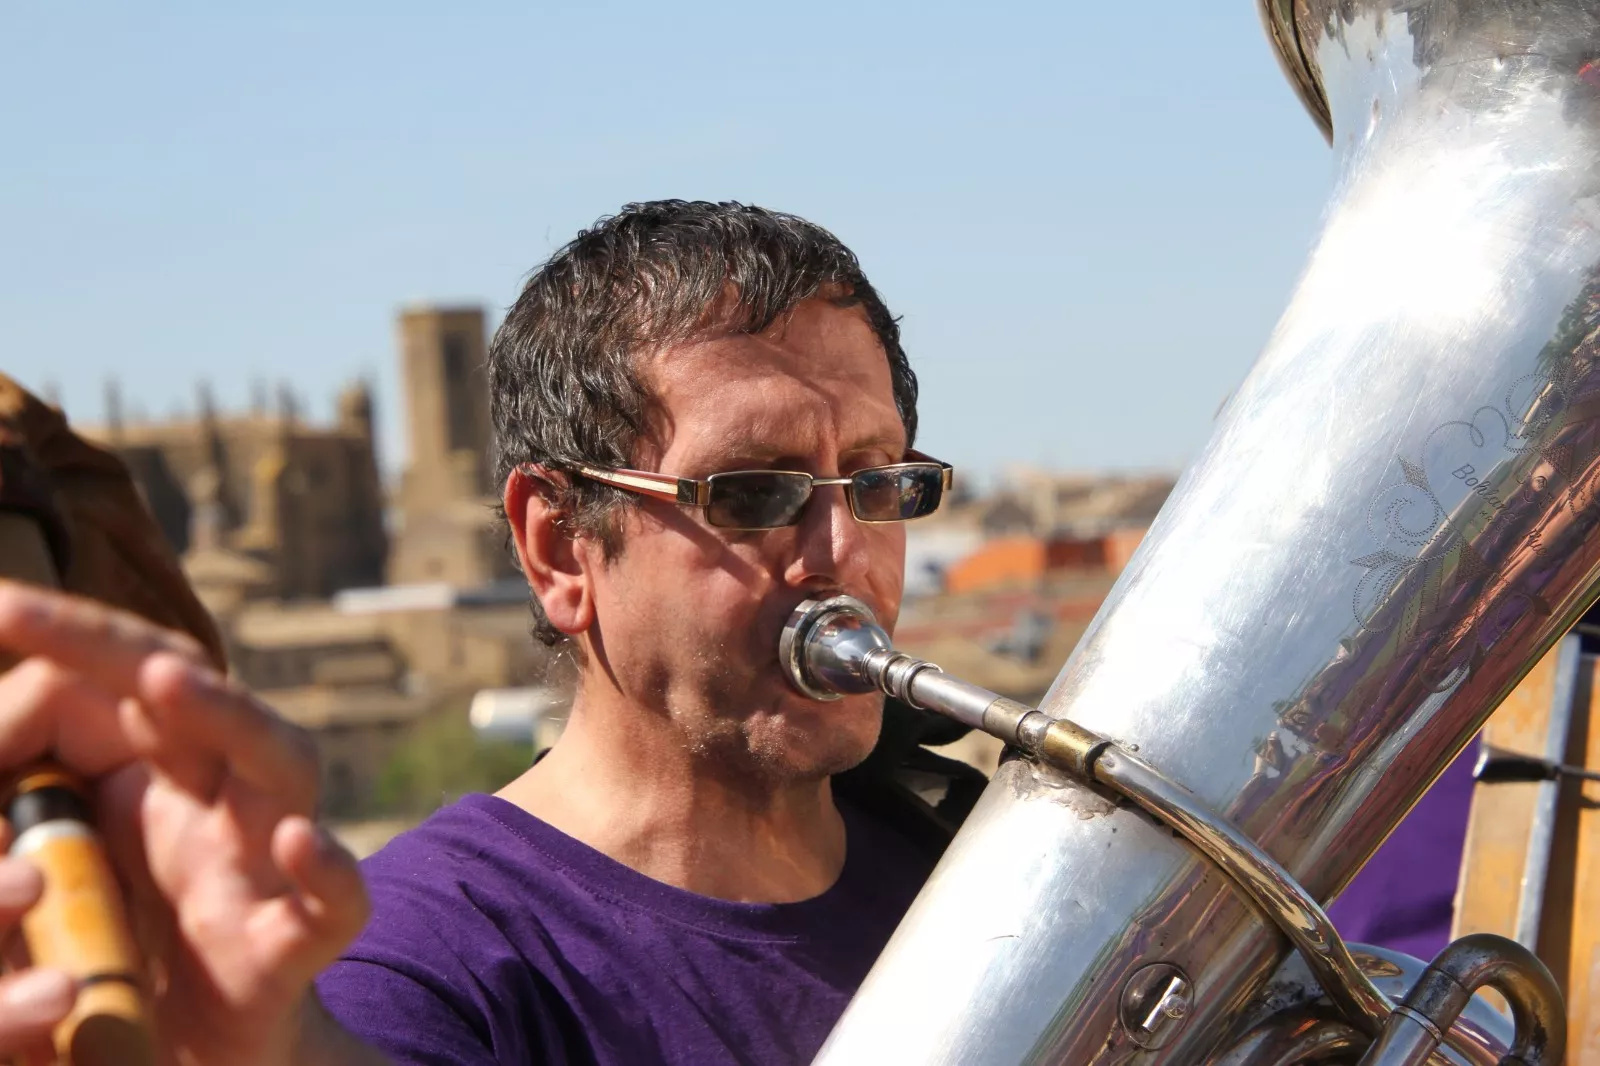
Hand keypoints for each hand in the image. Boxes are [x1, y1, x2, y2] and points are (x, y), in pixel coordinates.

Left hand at [0, 580, 373, 1065]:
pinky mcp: (291, 952)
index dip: (66, 638)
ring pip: (283, 766)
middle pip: (198, 698)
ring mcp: (261, 872)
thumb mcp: (41, 888)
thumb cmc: (108, 977)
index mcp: (149, 783)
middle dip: (119, 648)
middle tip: (29, 616)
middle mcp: (213, 808)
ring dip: (231, 717)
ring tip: (168, 681)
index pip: (122, 682)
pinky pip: (334, 903)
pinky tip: (294, 842)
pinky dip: (326, 869)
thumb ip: (12, 836)